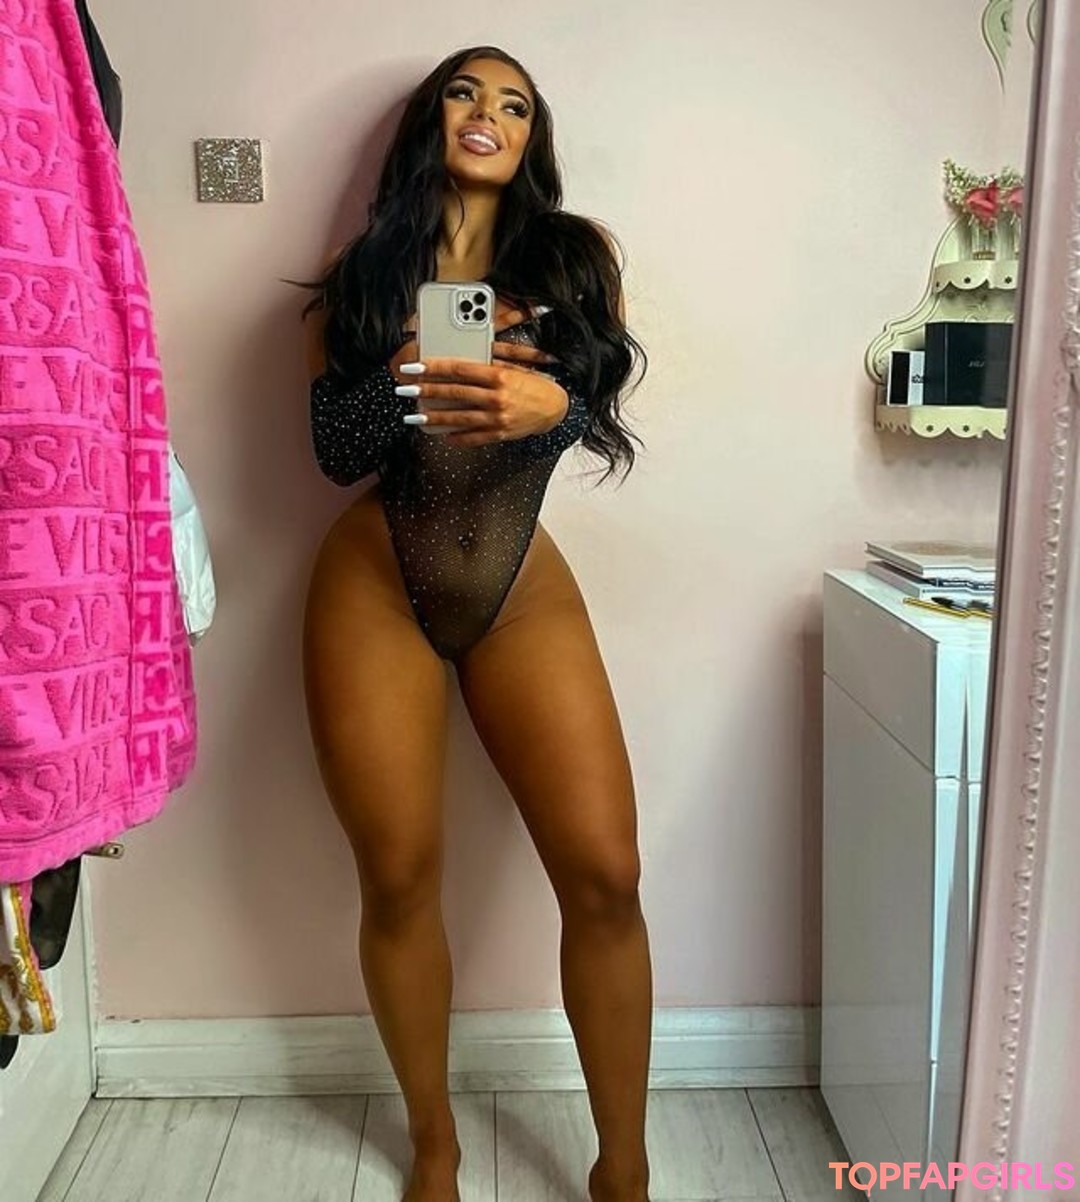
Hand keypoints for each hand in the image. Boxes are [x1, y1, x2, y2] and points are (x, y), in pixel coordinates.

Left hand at [398, 301, 568, 446]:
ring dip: (434, 418)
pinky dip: (457, 437)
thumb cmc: (532, 384)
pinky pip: (473, 437)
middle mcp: (497, 397)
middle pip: (455, 393)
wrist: (555, 408)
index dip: (435, 368)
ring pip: (459, 418)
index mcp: (499, 375)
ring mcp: (497, 418)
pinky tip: (442, 435)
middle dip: (427, 391)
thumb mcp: (513, 367)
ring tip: (415, 417)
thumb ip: (487, 366)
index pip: (460, 370)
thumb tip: (458, 366)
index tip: (416, 367)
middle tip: (406, 390)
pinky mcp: (500, 434)